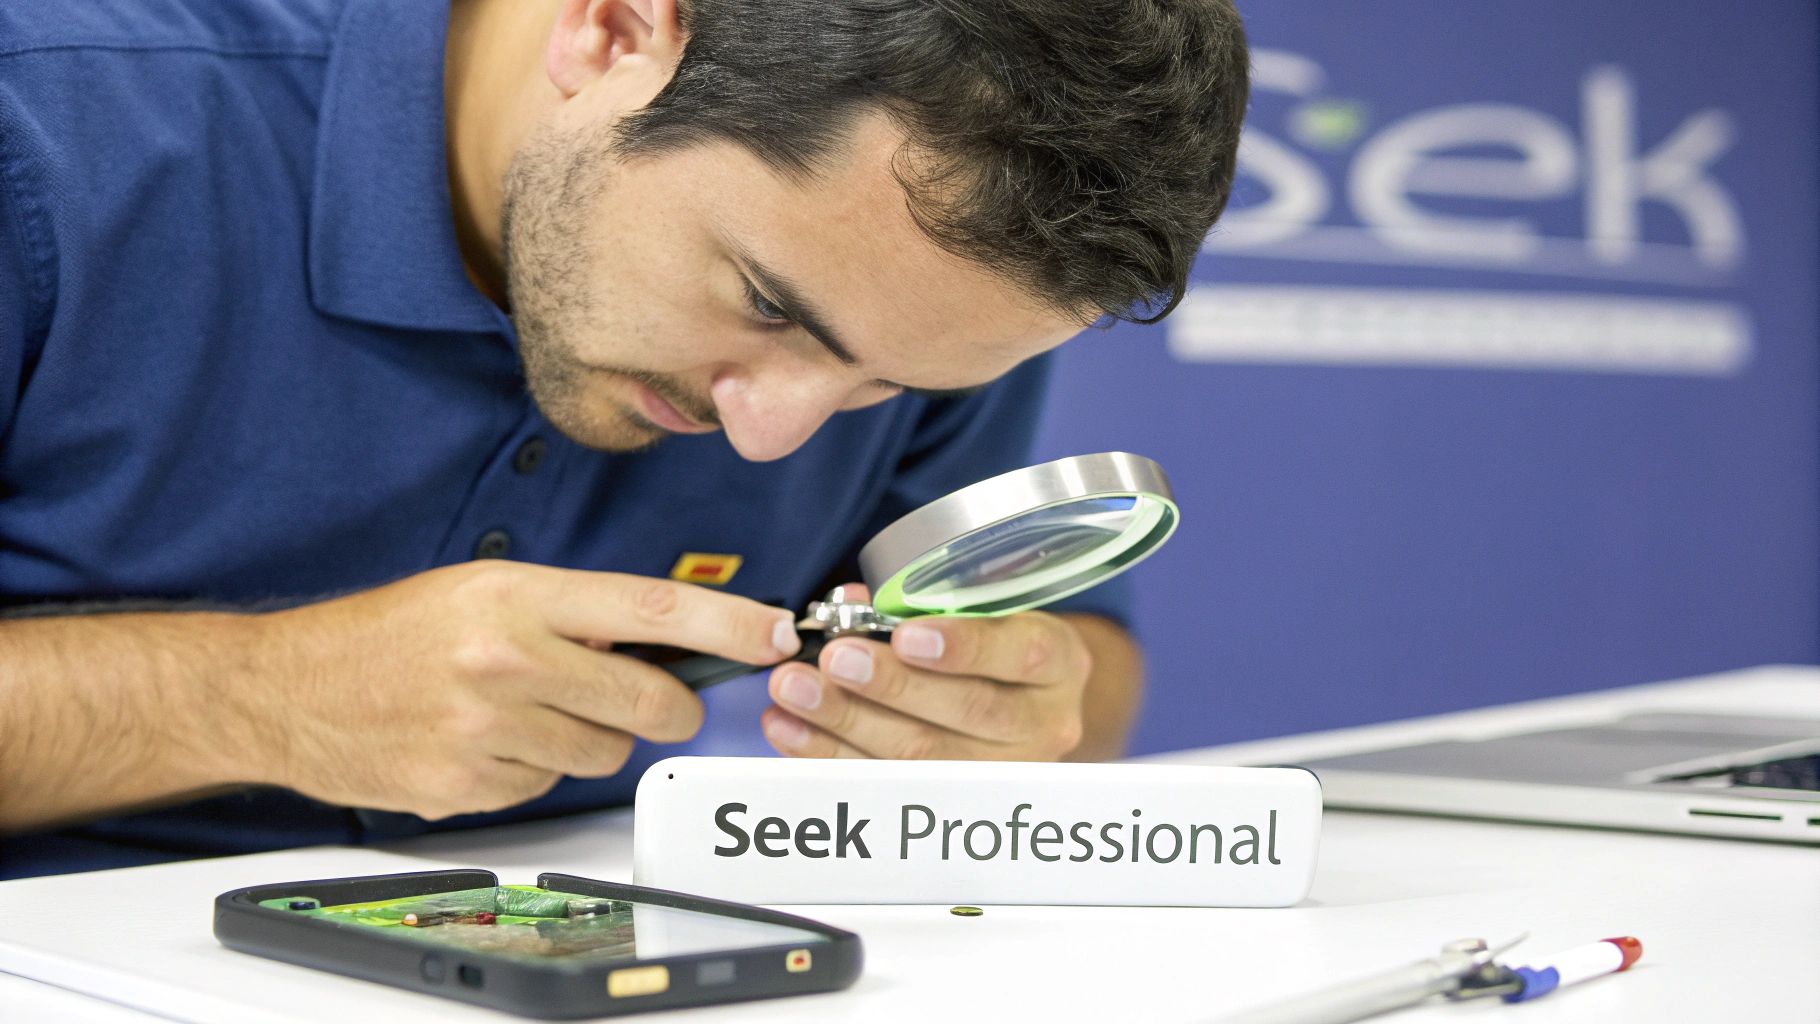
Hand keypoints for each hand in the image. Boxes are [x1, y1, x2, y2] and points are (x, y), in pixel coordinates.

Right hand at [233, 561, 800, 818]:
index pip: (651, 610)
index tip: (774, 632)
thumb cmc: (391, 633)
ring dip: (588, 739)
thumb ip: (572, 612)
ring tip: (530, 711)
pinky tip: (486, 742)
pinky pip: (545, 788)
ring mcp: (486, 731)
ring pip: (602, 755)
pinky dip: (532, 770)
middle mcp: (506, 661)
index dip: (727, 626)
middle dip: (667, 709)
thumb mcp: (482, 589)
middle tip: (653, 700)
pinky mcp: (466, 787)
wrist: (287, 690)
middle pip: (648, 705)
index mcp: (517, 597)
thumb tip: (663, 643)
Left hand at [760, 585, 1090, 761]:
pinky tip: (790, 728)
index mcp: (1057, 662)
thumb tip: (852, 606)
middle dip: (890, 685)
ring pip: (923, 756)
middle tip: (833, 659)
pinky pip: (886, 784)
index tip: (907, 635)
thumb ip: (924, 602)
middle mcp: (1043, 724)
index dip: (962, 647)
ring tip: (795, 690)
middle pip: (967, 711)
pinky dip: (830, 754)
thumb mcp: (982, 608)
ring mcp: (1003, 773)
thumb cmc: (993, 641)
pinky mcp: (956, 804)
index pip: (1019, 655)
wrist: (1023, 702)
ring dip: (847, 721)